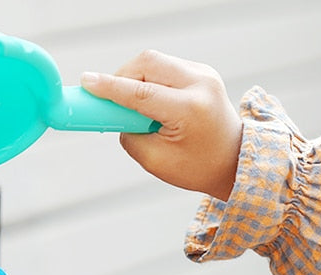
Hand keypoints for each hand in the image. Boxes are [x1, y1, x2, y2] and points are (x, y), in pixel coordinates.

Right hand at [81, 50, 241, 200]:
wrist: (233, 162)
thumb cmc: (197, 167)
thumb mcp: (156, 160)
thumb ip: (129, 135)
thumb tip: (114, 111)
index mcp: (190, 110)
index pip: (140, 92)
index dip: (109, 87)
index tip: (87, 82)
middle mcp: (200, 84)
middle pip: (147, 63)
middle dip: (122, 77)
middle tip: (110, 99)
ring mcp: (204, 73)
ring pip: (155, 61)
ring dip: (135, 79)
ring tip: (135, 106)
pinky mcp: (202, 71)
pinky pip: (166, 66)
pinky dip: (150, 80)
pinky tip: (152, 102)